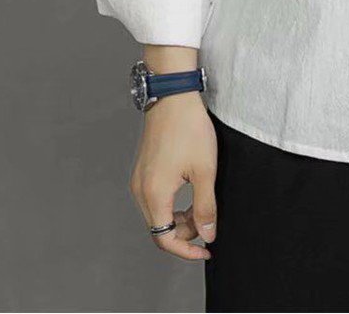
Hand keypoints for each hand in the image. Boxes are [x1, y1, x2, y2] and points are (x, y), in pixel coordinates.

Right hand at [129, 49, 216, 260]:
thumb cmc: (190, 130)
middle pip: (159, 228)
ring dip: (178, 218)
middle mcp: (140, 190)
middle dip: (184, 232)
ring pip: (156, 214)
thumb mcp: (205, 171)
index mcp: (154, 195)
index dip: (186, 251)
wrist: (174, 97)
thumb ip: (205, 207)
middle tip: (209, 222)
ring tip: (202, 205)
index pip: (165, 239)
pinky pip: (154, 198)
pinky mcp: (143, 169)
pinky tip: (190, 190)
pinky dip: (172, 204)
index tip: (207, 250)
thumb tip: (206, 235)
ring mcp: (139, 179)